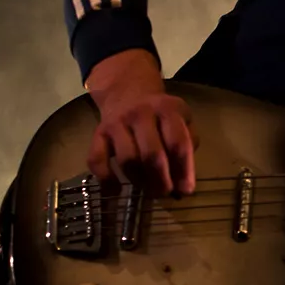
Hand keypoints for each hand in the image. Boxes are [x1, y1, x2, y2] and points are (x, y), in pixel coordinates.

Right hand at [84, 49, 197, 196]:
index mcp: (167, 110)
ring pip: (127, 159)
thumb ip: (188, 144)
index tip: (186, 190)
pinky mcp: (99, 132)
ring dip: (139, 181)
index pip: (178, 143)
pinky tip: (116, 190)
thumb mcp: (182, 118)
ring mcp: (118, 123)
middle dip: (160, 180)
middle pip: (151, 154)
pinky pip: (97, 159)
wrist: (127, 92)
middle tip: (164, 193)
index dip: (184, 170)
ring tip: (148, 190)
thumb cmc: (160, 113)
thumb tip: (183, 182)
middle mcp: (141, 113)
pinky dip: (106, 179)